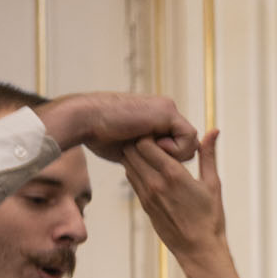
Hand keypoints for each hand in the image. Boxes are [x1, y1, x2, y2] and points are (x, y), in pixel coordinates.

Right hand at [36, 92, 196, 163]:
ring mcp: (167, 109)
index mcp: (157, 119)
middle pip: (188, 145)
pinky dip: (174, 148)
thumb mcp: (131, 148)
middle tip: (150, 157)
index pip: (179, 145)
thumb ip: (148, 153)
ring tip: (149, 149)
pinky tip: (153, 144)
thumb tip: (157, 168)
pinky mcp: (168, 110)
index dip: (170, 160)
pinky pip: (188, 137)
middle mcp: (165, 111)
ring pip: (191, 142)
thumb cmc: (100, 136)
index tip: (150, 162)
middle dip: (174, 158)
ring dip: (173, 155)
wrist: (85, 120)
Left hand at [124, 130, 242, 277]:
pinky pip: (132, 179)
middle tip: (154, 142)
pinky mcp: (143, 205)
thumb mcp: (213, 184)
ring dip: (136, 156)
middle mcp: (155, 183)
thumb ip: (208, 155)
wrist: (199, 250)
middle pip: (131, 150)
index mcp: (173, 175)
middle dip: (139, 142)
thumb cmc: (210, 218)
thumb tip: (213, 131)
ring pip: (127, 164)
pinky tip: (151, 171)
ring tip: (152, 156)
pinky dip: (137, 170)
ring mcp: (146, 195)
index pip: (145, 143)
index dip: (150, 134)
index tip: (163, 136)